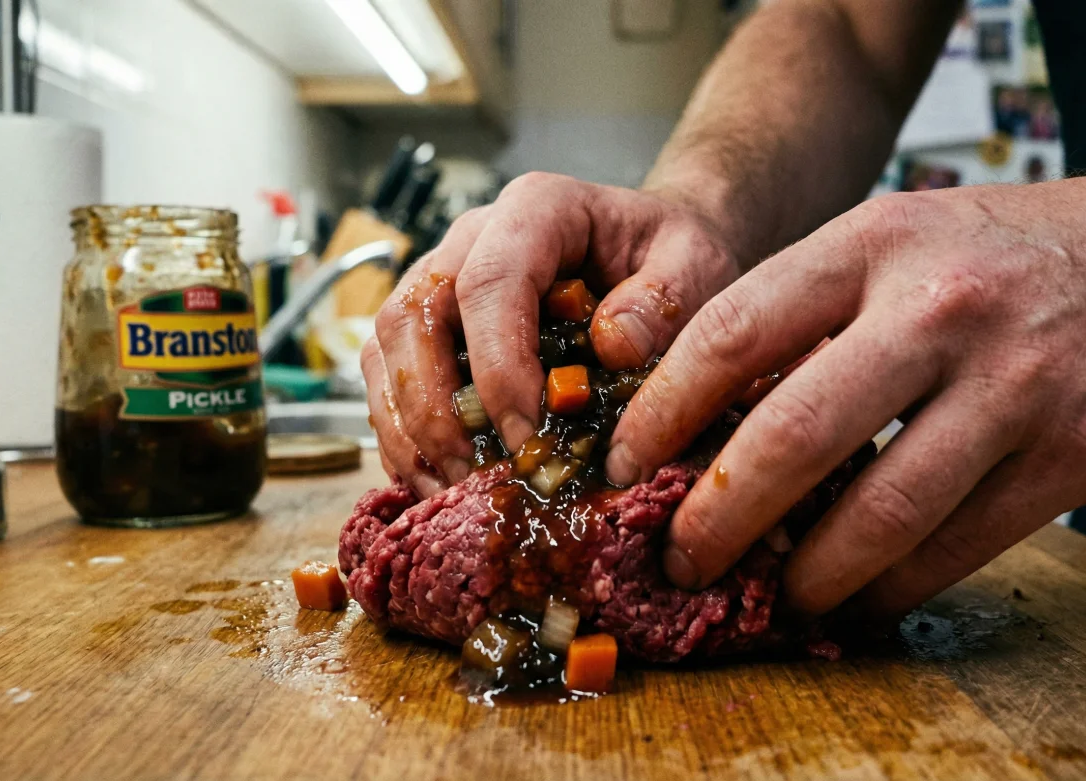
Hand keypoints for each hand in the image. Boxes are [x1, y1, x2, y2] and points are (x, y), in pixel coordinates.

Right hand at [361, 172, 739, 496]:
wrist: (656, 252)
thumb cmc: (672, 257)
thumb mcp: (698, 264)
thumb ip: (666, 298)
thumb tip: (611, 345)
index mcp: (537, 209)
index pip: (491, 281)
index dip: (498, 365)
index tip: (526, 436)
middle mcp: (473, 237)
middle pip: (414, 313)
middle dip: (433, 406)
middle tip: (471, 476)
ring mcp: (443, 277)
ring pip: (387, 345)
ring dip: (406, 425)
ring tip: (447, 489)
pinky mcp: (431, 322)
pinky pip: (389, 374)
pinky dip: (403, 432)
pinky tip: (436, 480)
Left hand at [609, 169, 1085, 617]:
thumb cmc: (1010, 254)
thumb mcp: (901, 237)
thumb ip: (809, 309)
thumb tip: (701, 413)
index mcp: (874, 243)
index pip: (732, 333)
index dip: (661, 414)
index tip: (622, 469)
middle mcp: (938, 308)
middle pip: (791, 434)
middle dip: (717, 517)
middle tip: (679, 559)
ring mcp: (1013, 384)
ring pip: (880, 509)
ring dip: (808, 571)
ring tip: (773, 595)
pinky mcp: (1073, 455)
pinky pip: (958, 545)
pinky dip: (895, 585)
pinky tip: (861, 597)